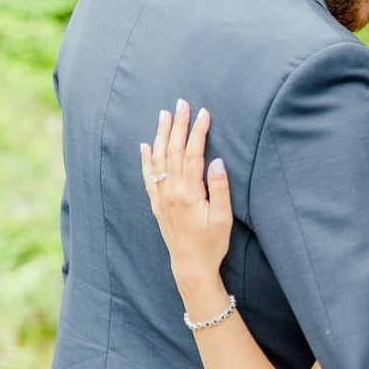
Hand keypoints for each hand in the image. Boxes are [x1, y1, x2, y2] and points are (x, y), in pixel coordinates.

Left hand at [140, 99, 232, 295]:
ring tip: (164, 114)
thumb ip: (220, 188)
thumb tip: (218, 161)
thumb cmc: (212, 243)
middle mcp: (171, 191)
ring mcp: (161, 197)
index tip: (204, 112)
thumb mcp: (223, 218)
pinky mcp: (157, 203)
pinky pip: (148, 176)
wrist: (190, 265)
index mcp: (189, 193)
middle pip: (173, 150)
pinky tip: (145, 144)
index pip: (193, 154)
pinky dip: (146, 158)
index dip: (198, 131)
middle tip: (182, 103)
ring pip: (158, 158)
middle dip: (178, 125)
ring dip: (161, 135)